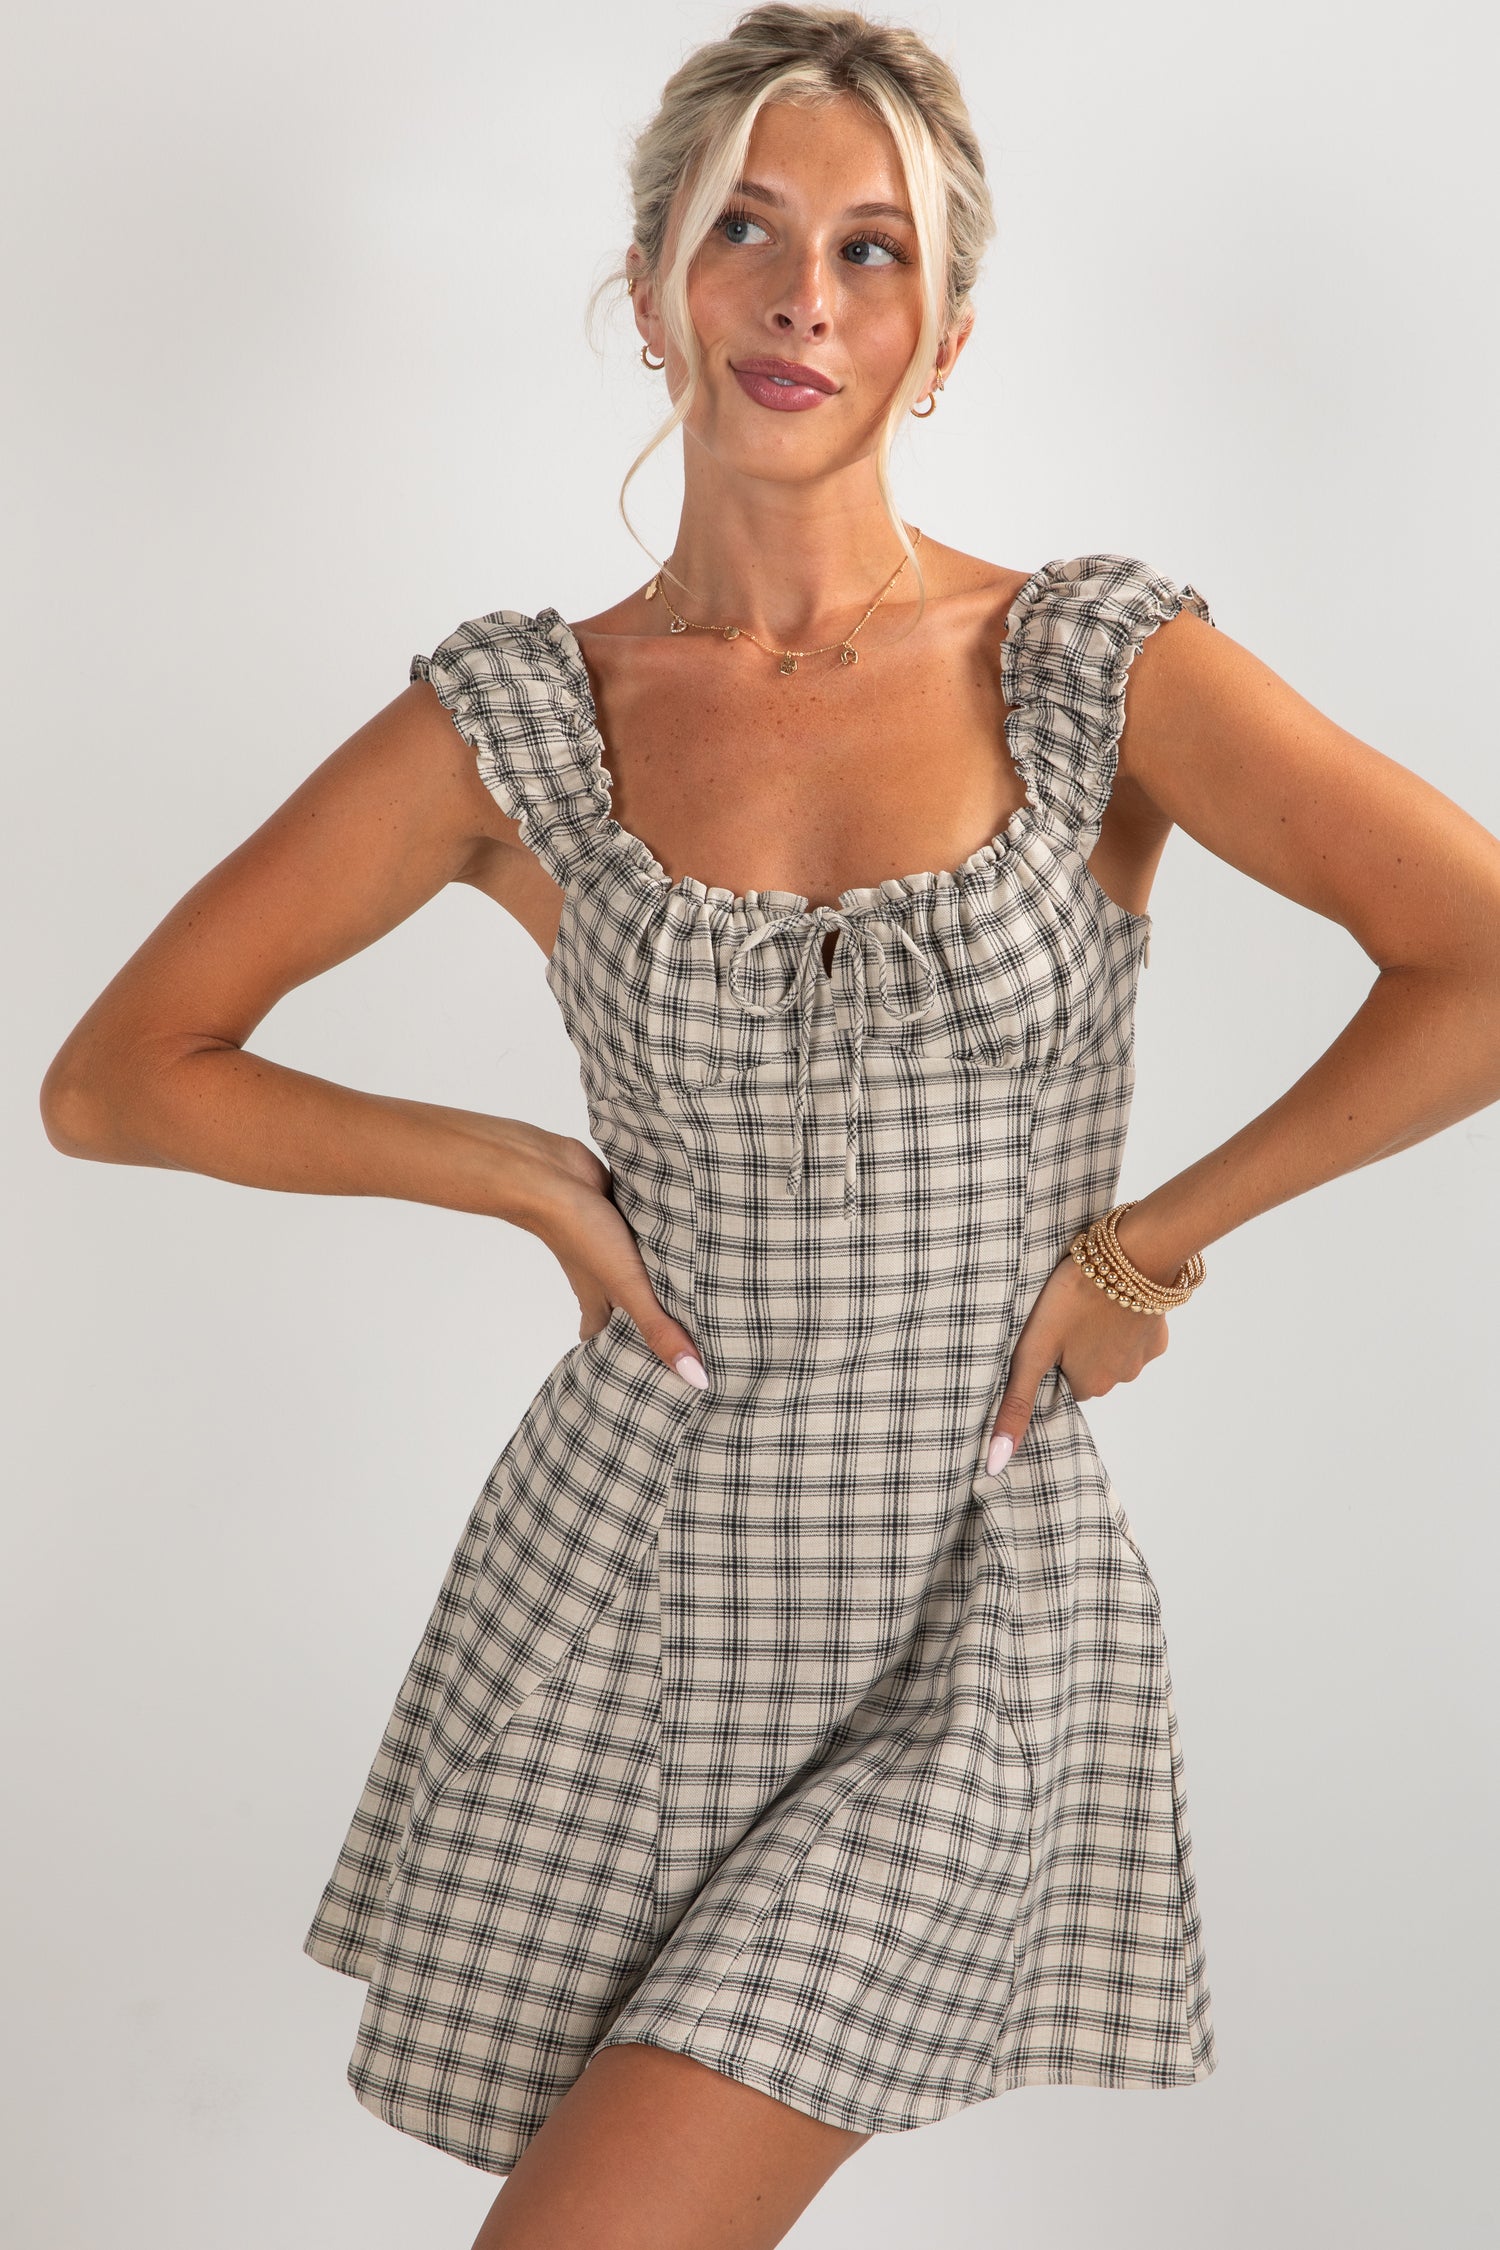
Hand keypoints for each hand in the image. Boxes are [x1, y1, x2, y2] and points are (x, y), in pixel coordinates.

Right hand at [506, 1123, 710, 1390]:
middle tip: (685, 1332)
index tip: (642, 1371)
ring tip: (698, 1285)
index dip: (619, 1356)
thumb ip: (660, 1328)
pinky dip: (661, 1236)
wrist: (552, 1172)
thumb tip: (696, 1378)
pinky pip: (645, 1232)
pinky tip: (687, 1234)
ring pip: (637, 1267)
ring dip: (660, 1273)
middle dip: (649, 1316)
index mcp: (599, 1301)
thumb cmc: (580, 1231)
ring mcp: (611, 1243)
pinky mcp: (620, 1213)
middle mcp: (603, 1276)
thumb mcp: (627, 1286)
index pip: (605, 1339)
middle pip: (625, 1304)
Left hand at [984, 1251, 1168, 1470]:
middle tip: (1064, 1312)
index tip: (1045, 1333)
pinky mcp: (1159, 1333)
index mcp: (1088, 1387)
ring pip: (1111, 1351)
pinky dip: (1123, 1319)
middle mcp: (1120, 1380)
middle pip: (1086, 1368)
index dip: (1050, 1357)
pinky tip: (1114, 1296)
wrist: (1131, 1255)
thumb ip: (1016, 1404)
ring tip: (1088, 1300)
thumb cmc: (1074, 1298)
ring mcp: (1143, 1357)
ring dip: (1099, 1332)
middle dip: (1074, 1346)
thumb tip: (995, 1464)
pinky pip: (1135, 1333)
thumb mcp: (1033, 1351)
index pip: (1059, 1381)